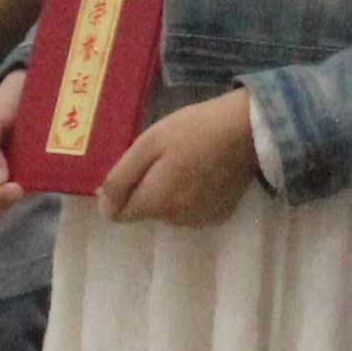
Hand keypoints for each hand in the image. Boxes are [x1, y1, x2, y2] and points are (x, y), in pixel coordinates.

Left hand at [97, 92, 259, 227]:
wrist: (247, 131)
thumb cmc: (193, 130)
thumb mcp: (148, 143)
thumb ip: (121, 178)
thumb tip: (104, 206)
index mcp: (156, 202)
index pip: (118, 214)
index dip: (118, 192)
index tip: (132, 167)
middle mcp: (175, 220)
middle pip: (144, 211)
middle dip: (146, 189)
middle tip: (162, 157)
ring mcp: (199, 220)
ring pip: (167, 212)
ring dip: (168, 194)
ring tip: (185, 162)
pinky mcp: (219, 215)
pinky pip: (190, 211)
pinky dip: (190, 196)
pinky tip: (202, 173)